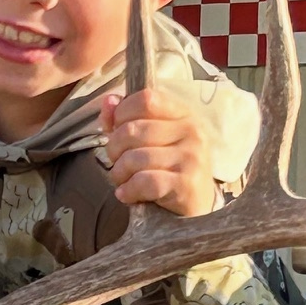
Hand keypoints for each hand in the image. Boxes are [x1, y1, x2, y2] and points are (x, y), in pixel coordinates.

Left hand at [101, 87, 216, 218]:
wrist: (197, 206)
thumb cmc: (168, 168)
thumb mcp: (151, 139)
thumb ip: (126, 119)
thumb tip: (108, 101)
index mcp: (183, 113)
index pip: (145, 99)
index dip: (121, 114)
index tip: (117, 131)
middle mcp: (191, 131)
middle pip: (132, 129)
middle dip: (114, 149)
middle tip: (118, 163)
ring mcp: (192, 157)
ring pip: (135, 158)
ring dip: (119, 173)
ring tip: (123, 181)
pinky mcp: (187, 183)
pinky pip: (144, 182)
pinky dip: (128, 190)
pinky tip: (127, 194)